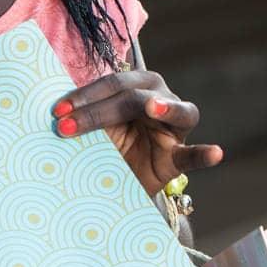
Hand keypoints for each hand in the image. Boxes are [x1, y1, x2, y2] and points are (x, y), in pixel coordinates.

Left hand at [51, 70, 222, 194]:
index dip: (85, 95)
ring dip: (165, 108)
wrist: (114, 183)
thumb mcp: (91, 128)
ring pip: (176, 112)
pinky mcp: (178, 157)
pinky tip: (216, 153)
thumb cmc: (103, 145)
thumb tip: (50, 108)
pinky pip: (194, 154)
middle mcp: (160, 98)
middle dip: (97, 111)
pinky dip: (206, 153)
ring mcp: (173, 128)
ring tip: (153, 108)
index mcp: (137, 85)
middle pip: (134, 97)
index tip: (56, 111)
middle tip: (64, 127)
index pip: (114, 83)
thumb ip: (82, 113)